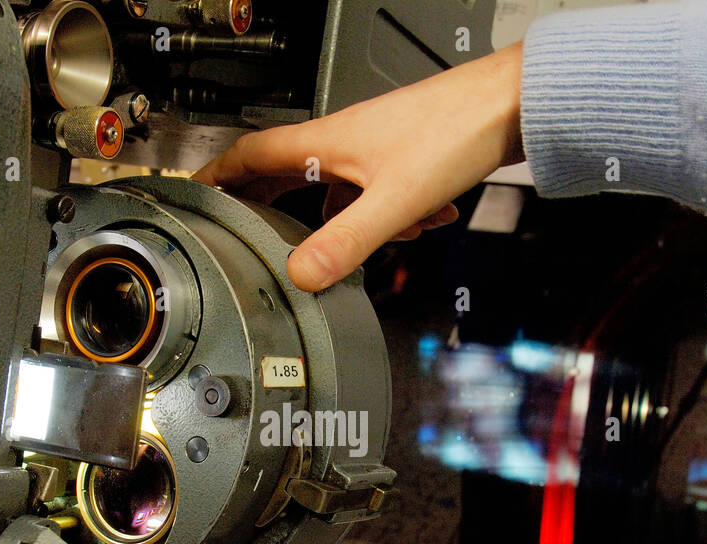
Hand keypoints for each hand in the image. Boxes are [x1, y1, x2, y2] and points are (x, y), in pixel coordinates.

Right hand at [193, 42, 525, 291]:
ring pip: (344, 194)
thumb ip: (345, 243)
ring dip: (362, 224)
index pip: (251, 156)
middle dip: (281, 211)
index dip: (218, 176)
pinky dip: (400, 215)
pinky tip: (430, 219)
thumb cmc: (457, 131)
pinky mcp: (404, 158)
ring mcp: (374, 149)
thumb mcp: (394, 201)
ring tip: (400, 231)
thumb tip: (301, 275)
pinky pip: (381, 195)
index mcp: (325, 143)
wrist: (513, 105)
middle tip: (264, 239)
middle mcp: (343, 143)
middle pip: (291, 177)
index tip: (193, 193)